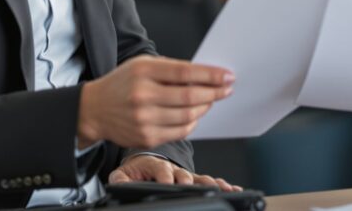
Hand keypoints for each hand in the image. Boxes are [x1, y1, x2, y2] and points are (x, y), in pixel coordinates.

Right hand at [78, 56, 233, 148]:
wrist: (94, 109)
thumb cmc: (123, 83)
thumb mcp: (142, 65)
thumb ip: (171, 69)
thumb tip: (206, 75)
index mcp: (143, 72)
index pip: (185, 73)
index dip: (211, 75)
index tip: (228, 75)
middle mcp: (143, 96)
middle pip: (190, 96)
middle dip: (214, 92)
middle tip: (227, 88)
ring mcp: (144, 120)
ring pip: (188, 116)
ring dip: (205, 107)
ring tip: (211, 99)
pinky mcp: (146, 138)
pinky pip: (180, 132)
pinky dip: (193, 122)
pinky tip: (195, 113)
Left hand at [109, 154, 240, 190]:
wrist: (146, 161)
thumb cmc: (138, 168)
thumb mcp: (124, 174)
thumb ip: (120, 179)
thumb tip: (118, 183)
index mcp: (156, 165)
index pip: (161, 170)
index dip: (165, 176)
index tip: (167, 183)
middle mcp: (174, 169)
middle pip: (184, 174)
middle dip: (189, 181)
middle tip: (192, 186)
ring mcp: (185, 174)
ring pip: (200, 178)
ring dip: (212, 182)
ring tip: (223, 188)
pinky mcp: (194, 180)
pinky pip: (208, 182)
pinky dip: (222, 185)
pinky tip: (233, 189)